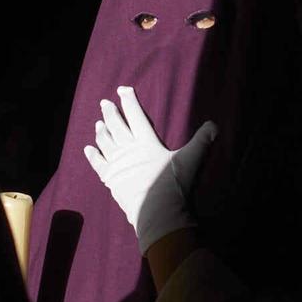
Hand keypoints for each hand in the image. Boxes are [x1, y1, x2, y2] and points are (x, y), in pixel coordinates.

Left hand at [82, 85, 215, 253]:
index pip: (136, 116)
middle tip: (104, 103)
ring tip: (98, 123)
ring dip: (101, 131)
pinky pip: (98, 164)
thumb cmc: (174, 186)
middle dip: (110, 113)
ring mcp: (117, 164)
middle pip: (116, 126)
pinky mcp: (110, 180)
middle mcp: (128, 149)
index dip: (129, 101)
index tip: (122, 89)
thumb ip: (201, 141)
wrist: (156, 213)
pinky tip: (88, 149)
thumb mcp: (191, 161)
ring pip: (105, 142)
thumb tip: (214, 125)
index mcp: (146, 142)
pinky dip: (92, 155)